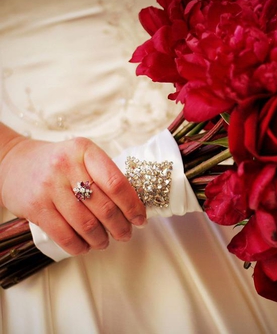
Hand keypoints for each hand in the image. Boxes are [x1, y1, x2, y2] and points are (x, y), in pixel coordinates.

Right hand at [0, 132, 146, 255]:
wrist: (15, 163)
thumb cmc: (58, 163)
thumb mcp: (82, 157)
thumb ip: (104, 175)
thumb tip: (133, 206)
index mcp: (85, 151)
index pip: (116, 183)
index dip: (132, 205)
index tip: (140, 218)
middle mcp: (67, 166)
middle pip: (104, 206)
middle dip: (120, 226)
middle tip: (126, 234)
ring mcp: (50, 187)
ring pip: (86, 224)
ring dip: (101, 239)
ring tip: (105, 242)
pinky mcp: (36, 207)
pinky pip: (63, 235)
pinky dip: (79, 246)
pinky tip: (85, 246)